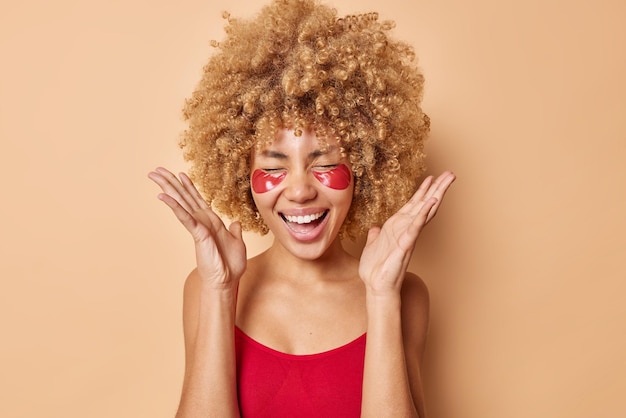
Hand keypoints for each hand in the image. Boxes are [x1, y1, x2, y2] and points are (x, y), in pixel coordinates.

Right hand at [148, 167, 246, 289]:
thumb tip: (235, 223)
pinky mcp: (197, 233)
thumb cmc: (230, 264)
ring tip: (154, 176)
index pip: (197, 199)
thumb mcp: (236, 242)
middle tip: (155, 170)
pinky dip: (175, 206)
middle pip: (183, 196)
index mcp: (210, 221)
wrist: (226, 280)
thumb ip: (234, 231)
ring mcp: (198, 226)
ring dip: (168, 188)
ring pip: (181, 202)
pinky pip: (185, 216)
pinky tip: (163, 196)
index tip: (180, 173)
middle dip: (170, 182)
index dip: (189, 185)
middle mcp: (201, 221)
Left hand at [358, 171, 454, 294]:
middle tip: (450, 174)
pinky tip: (431, 202)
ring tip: (446, 181)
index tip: (431, 177)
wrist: (376, 286)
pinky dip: (423, 214)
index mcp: (399, 228)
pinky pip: (415, 227)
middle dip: (437, 188)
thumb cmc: (376, 269)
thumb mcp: (372, 246)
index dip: (422, 191)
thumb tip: (375, 228)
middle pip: (425, 204)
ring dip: (436, 195)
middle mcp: (407, 230)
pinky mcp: (405, 245)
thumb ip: (376, 235)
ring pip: (425, 211)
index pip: (414, 205)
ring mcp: (408, 236)